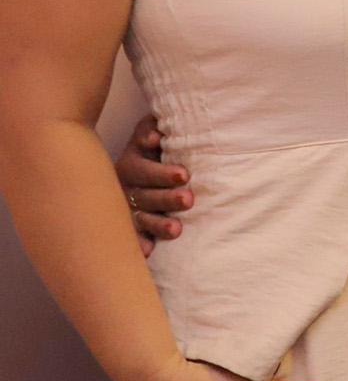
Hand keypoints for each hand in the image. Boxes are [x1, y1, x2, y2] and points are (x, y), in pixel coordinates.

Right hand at [115, 112, 191, 254]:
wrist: (140, 159)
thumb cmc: (157, 144)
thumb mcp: (152, 132)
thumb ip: (152, 129)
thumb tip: (156, 133)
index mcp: (134, 161)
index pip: (146, 168)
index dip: (162, 172)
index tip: (184, 175)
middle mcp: (127, 185)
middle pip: (146, 194)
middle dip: (167, 198)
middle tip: (188, 199)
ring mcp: (127, 206)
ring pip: (141, 217)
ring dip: (158, 224)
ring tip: (176, 230)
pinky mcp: (129, 224)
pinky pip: (133, 236)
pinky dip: (140, 244)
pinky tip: (149, 251)